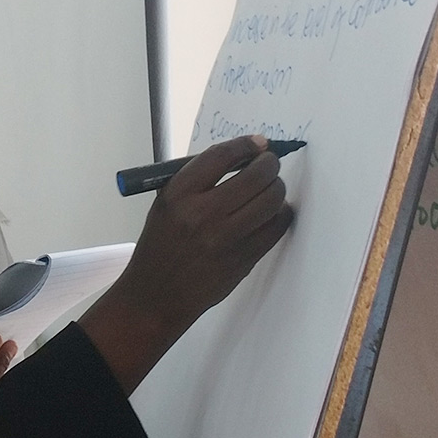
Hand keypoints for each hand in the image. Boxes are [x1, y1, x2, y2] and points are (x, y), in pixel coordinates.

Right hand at [80, 135, 292, 393]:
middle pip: (255, 176)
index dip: (245, 145)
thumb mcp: (166, 204)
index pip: (221, 157)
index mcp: (178, 195)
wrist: (157, 294)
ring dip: (277, 188)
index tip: (258, 143)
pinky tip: (273, 213)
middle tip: (269, 165)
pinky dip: (280, 214)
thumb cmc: (161, 243)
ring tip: (271, 188)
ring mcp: (226, 238)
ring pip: (272, 200)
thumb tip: (244, 156)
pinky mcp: (244, 258)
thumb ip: (199, 180)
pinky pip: (276, 227)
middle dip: (269, 165)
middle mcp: (203, 214)